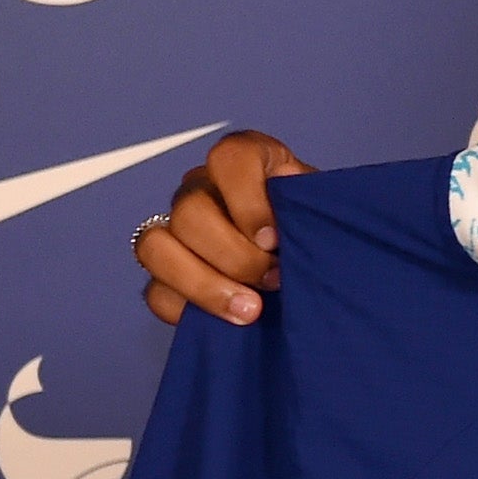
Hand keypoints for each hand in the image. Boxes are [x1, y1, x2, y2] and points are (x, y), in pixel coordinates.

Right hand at [136, 131, 310, 325]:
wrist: (311, 269)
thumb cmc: (314, 231)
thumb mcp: (322, 210)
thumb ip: (309, 199)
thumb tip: (290, 189)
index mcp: (246, 163)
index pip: (229, 157)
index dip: (247, 199)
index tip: (273, 238)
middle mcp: (203, 189)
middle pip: (189, 210)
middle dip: (234, 255)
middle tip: (273, 280)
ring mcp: (177, 230)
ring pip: (156, 247)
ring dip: (204, 285)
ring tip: (250, 311)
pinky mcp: (167, 274)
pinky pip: (156, 291)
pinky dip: (189, 309)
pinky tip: (227, 321)